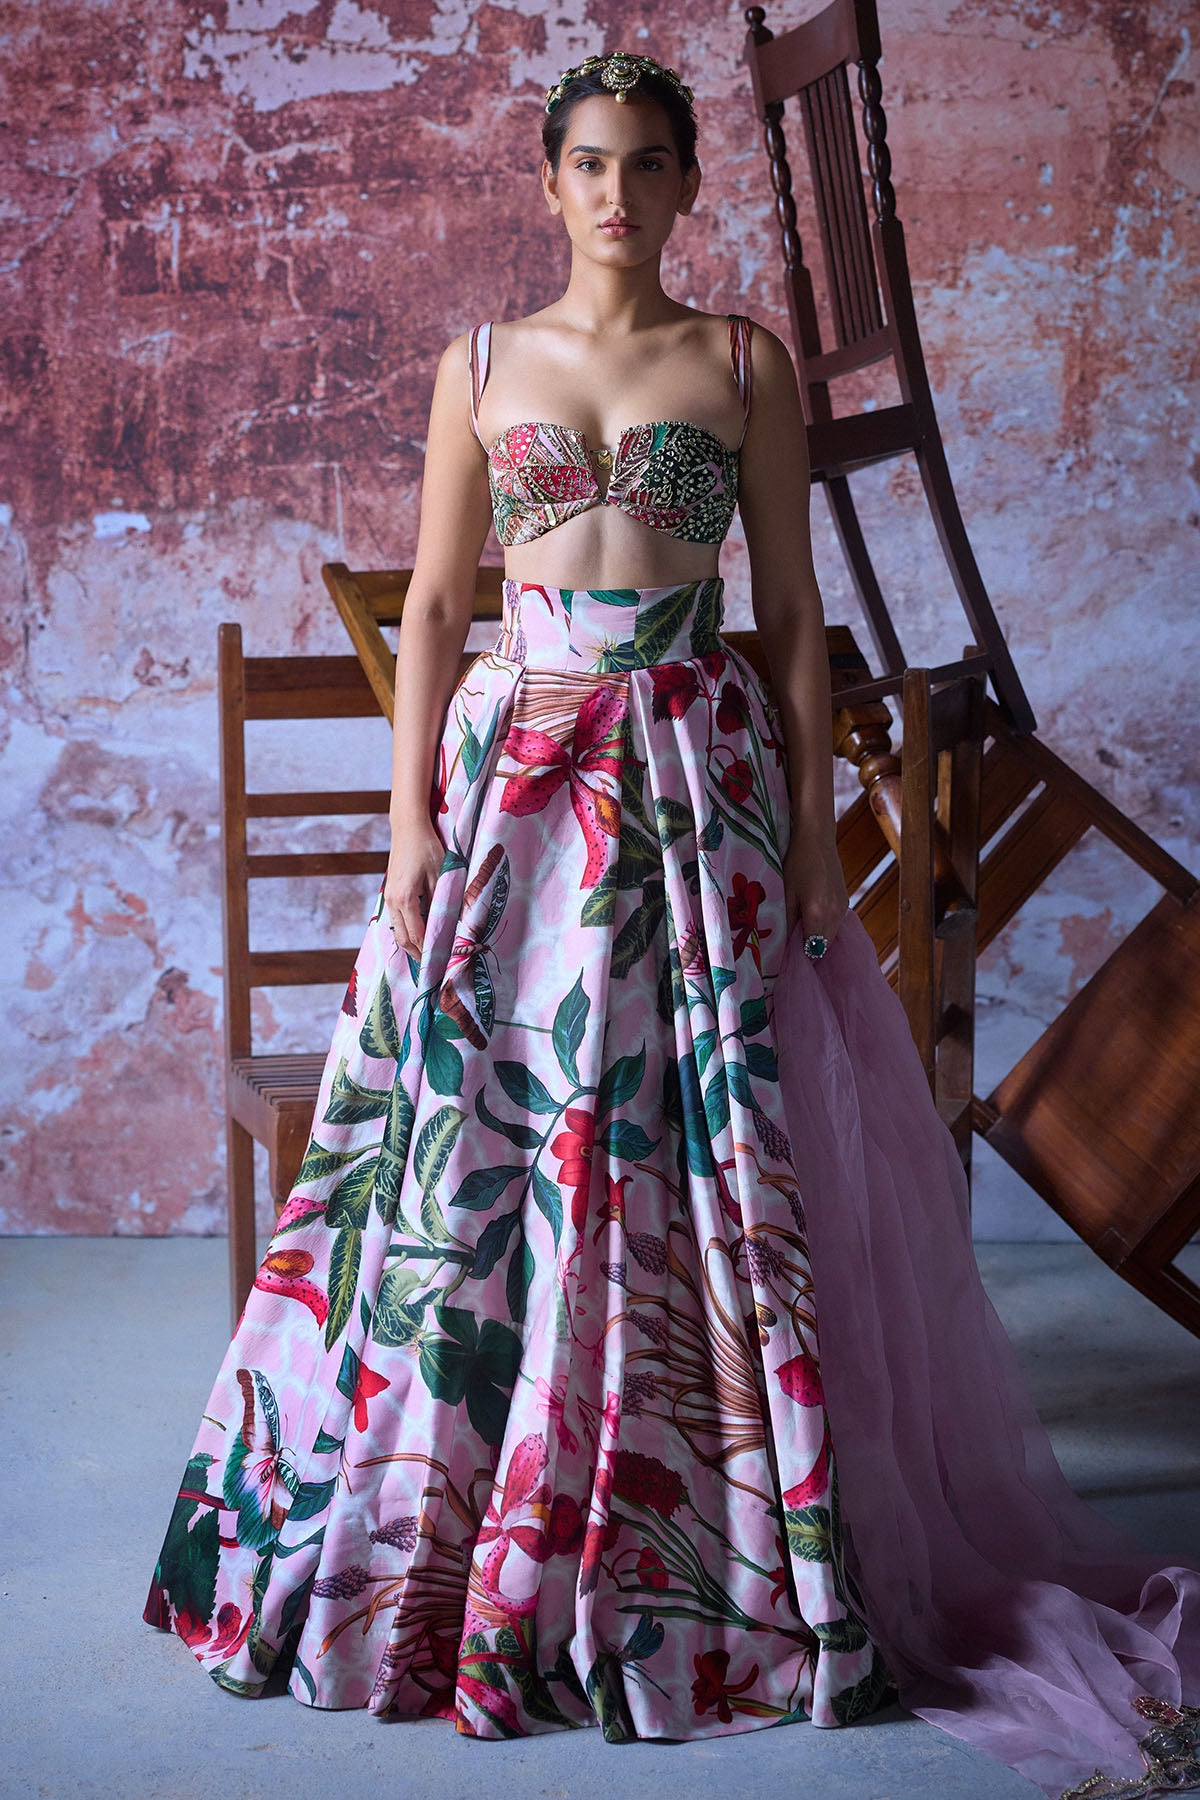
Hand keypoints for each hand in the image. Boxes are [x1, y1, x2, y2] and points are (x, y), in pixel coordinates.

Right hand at [384, 818, 444, 958]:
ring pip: (398, 930)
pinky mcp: (391, 893)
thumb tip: (453, 924)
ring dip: (412, 944)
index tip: (442, 963)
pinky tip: (420, 934)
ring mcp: (389, 897)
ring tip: (428, 954)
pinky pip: (397, 920)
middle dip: (418, 954)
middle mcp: (393, 901)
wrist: (407, 827)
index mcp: (406, 899)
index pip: (417, 935)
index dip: (429, 951)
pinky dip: (408, 931)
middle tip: (435, 966)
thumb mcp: (442, 874)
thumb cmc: (427, 848)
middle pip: (404, 938)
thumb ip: (445, 900)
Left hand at [783, 827, 847, 945]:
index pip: (811, 949)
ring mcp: (843, 908)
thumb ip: (786, 921)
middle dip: (807, 950)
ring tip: (797, 932)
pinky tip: (810, 919)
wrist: (817, 838)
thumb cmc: (797, 863)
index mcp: (819, 913)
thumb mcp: (787, 893)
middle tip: (789, 946)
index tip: (785, 955)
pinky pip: (834, 924)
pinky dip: (823, 928)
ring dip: (815, 939)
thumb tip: (783, 944)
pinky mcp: (845, 901)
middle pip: (823, 947)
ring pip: (829, 936)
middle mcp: (835, 914)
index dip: (799, 955)